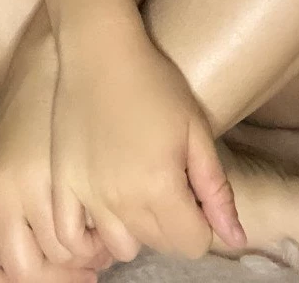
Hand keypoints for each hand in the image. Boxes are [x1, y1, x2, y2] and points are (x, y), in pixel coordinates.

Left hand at [0, 47, 122, 282]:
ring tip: (99, 245)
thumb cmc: (36, 103)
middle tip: (82, 270)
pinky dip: (94, 244)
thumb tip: (43, 252)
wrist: (54, 52)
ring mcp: (30, 186)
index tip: (34, 276)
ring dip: (82, 259)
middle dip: (57, 278)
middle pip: (22, 272)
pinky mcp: (62, 175)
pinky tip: (105, 232)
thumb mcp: (7, 159)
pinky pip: (78, 236)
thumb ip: (13, 207)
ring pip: (57, 257)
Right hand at [50, 26, 246, 260]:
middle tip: (166, 183)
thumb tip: (237, 239)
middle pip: (158, 245)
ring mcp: (86, 196)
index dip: (201, 222)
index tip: (193, 192)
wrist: (99, 50)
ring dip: (134, 231)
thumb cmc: (154, 82)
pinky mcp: (62, 185)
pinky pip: (70, 238)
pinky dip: (88, 238)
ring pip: (118, 247)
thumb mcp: (196, 129)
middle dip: (171, 224)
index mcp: (160, 188)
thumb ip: (216, 190)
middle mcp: (122, 202)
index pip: (193, 243)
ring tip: (135, 194)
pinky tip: (100, 215)